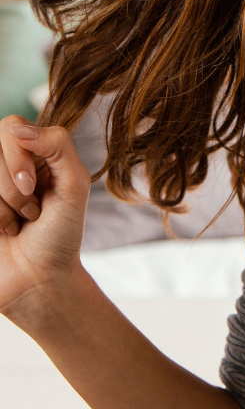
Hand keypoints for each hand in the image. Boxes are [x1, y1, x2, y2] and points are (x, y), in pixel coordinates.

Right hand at [0, 115, 90, 322]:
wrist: (38, 282)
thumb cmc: (61, 234)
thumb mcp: (74, 186)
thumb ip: (57, 146)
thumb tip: (18, 128)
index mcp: (35, 152)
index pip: (10, 126)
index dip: (18, 156)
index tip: (34, 188)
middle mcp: (7, 164)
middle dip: (11, 185)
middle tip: (30, 210)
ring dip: (1, 204)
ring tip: (17, 222)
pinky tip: (3, 230)